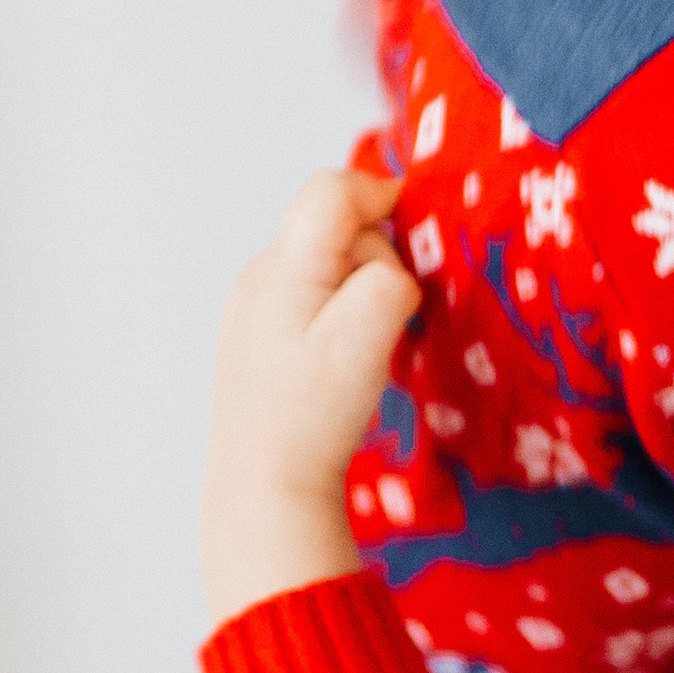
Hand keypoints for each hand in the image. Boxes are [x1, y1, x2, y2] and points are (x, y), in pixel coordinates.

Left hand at [202, 168, 421, 623]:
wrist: (265, 482)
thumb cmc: (314, 415)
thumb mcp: (365, 338)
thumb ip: (386, 280)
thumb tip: (392, 263)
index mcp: (283, 267)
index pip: (333, 190)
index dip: (381, 192)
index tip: (417, 224)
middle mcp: (260, 275)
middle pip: (336, 228)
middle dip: (375, 260)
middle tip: (386, 323)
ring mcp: (255, 305)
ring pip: (327, 266)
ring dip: (359, 292)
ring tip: (360, 351)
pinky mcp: (260, 334)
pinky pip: (313, 299)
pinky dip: (339, 318)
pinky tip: (338, 365)